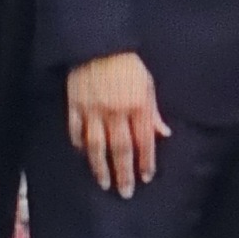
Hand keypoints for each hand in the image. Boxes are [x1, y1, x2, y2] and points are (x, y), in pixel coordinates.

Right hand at [66, 52, 170, 197]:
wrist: (99, 44)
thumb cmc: (128, 64)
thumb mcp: (148, 84)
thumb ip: (153, 111)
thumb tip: (163, 133)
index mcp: (137, 105)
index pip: (143, 141)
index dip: (145, 161)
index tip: (146, 177)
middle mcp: (116, 111)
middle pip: (120, 149)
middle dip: (124, 173)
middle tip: (125, 192)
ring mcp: (93, 110)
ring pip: (96, 146)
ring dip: (100, 167)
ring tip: (104, 183)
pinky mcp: (75, 105)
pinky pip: (75, 131)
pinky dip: (79, 145)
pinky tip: (83, 156)